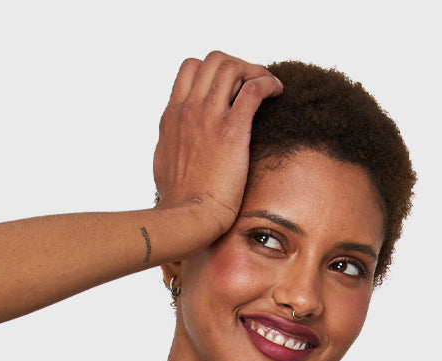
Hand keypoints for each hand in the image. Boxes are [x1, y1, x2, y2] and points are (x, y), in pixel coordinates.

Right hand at [153, 51, 283, 243]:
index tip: (228, 88)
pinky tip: (277, 91)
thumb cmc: (178, 202)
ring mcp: (209, 117)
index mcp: (173, 116)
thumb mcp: (164, 163)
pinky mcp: (232, 130)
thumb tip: (174, 140)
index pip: (191, 69)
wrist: (187, 218)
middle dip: (237, 65)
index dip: (213, 71)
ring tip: (267, 87)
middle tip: (251, 84)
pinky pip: (254, 88)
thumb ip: (171, 143)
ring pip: (232, 67)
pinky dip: (268, 82)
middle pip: (213, 60)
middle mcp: (189, 110)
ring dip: (254, 70)